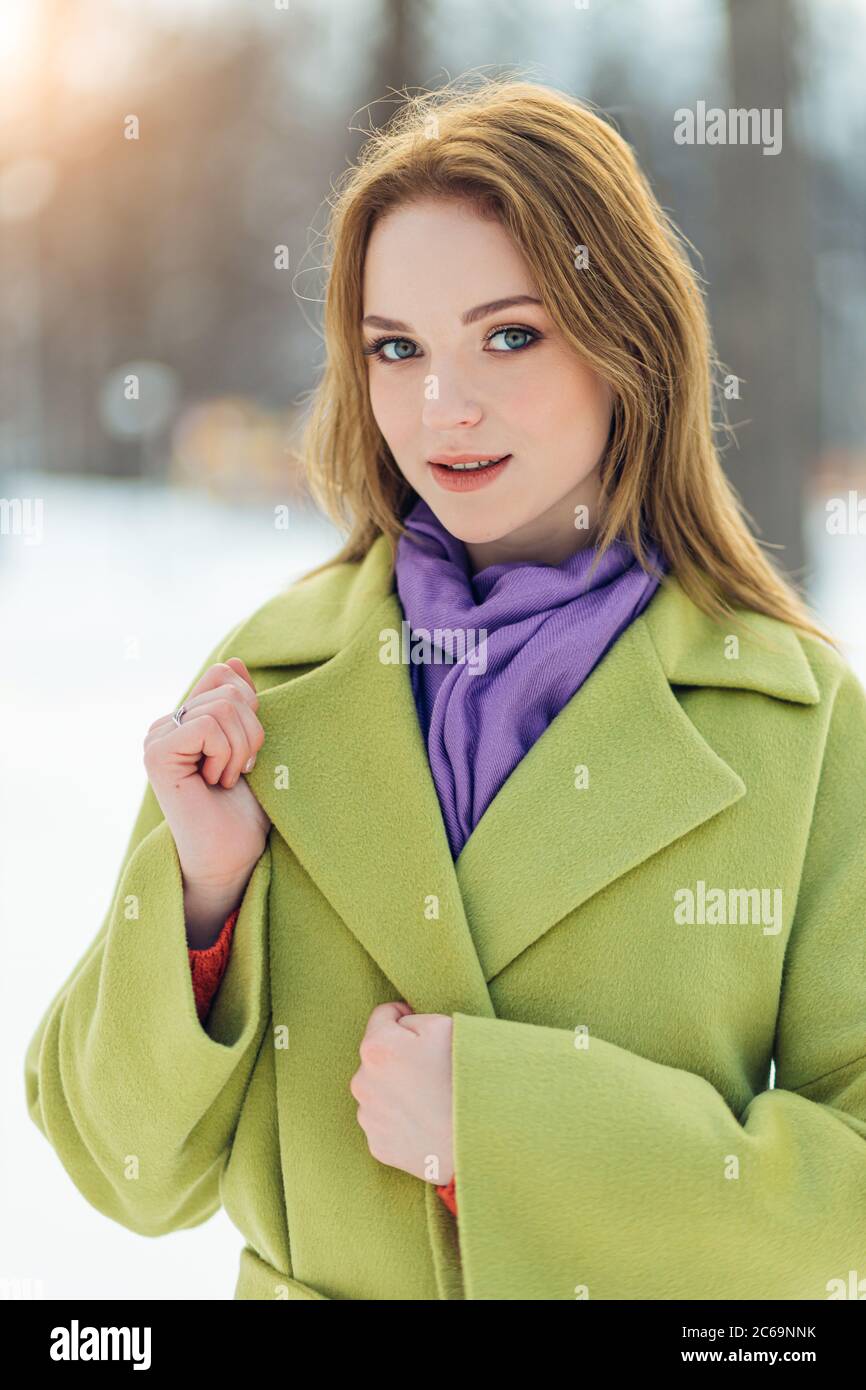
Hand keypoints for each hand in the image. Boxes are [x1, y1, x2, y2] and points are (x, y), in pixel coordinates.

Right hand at [143, 656, 270, 893]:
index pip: (224, 675)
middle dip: (251, 733)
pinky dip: (225, 755)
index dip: (251, 708)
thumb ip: (241, 703)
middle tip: (239, 771)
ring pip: (221, 708)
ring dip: (240, 749)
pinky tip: (214, 781)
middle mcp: (166, 724)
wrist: (233, 855)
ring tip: (226, 779)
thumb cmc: (245, 809)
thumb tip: (232, 659)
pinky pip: (206, 727)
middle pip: (228, 690)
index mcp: (186, 718)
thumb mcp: (252, 743)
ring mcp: (157, 737)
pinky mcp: (156, 754)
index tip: (248, 751)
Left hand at [349, 1002, 453, 1185]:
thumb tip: (399, 1025)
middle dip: (399, 1058)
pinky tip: (427, 1121)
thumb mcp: (444, 1026)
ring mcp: (369, 1118)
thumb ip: (411, 1019)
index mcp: (376, 1048)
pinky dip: (401, 1120)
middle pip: (379, 1057)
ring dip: (398, 1090)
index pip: (383, 1016)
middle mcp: (362, 1083)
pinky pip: (386, 1123)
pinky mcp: (379, 1146)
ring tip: (432, 1099)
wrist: (481, 1138)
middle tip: (433, 1070)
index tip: (424, 1034)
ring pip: (380, 1091)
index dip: (405, 1017)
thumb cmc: (465, 1076)